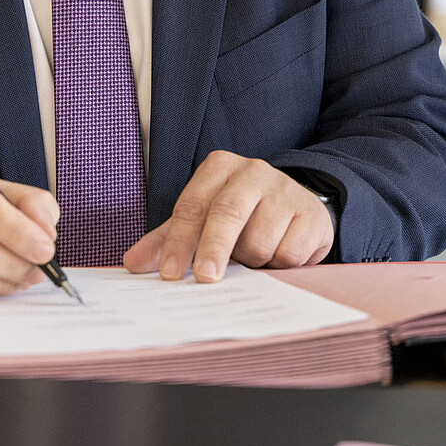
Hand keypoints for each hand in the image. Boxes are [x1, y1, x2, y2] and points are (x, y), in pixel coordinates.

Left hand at [122, 150, 332, 282]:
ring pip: (259, 241)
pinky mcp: (311, 214)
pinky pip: (288, 253)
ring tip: (252, 254)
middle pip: (227, 213)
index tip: (170, 274)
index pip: (192, 206)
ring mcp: (285, 190)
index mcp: (219, 167)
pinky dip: (278, 264)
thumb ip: (167, 240)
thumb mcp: (202, 220)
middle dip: (214, 249)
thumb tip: (133, 262)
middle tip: (206, 278)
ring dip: (251, 261)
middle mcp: (253, 171)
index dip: (179, 242)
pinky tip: (277, 253)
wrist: (297, 207)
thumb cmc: (241, 216)